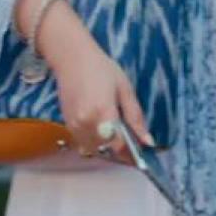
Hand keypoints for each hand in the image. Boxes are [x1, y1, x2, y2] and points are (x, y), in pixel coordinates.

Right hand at [41, 7, 151, 162]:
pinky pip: (85, 143)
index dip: (132, 154)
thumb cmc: (101, 69)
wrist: (72, 58)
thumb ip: (136, 117)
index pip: (119, 145)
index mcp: (103, 112)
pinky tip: (107, 132)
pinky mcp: (68, 125)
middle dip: (122, 153)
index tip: (143, 156)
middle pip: (107, 151)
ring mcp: (74, 125)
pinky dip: (97, 143)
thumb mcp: (125, 90)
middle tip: (135, 148)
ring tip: (122, 140)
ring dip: (109, 150)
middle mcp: (86, 123)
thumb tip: (148, 141)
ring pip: (95, 150)